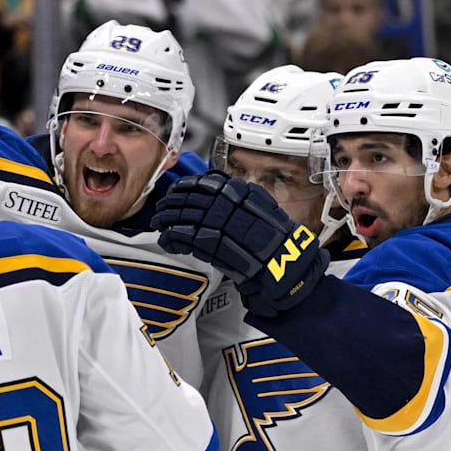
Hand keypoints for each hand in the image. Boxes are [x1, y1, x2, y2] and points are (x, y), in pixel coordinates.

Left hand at [152, 171, 328, 315]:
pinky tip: (168, 240)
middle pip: (196, 197)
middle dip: (174, 200)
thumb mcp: (264, 213)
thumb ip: (241, 203)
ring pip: (189, 215)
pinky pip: (189, 237)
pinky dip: (174, 237)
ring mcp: (227, 225)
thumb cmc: (278, 244)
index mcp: (247, 194)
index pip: (210, 182)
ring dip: (169, 217)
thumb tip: (215, 195)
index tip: (177, 188)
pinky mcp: (218, 247)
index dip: (189, 185)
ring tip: (159, 222)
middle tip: (163, 206)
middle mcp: (236, 206)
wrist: (290, 268)